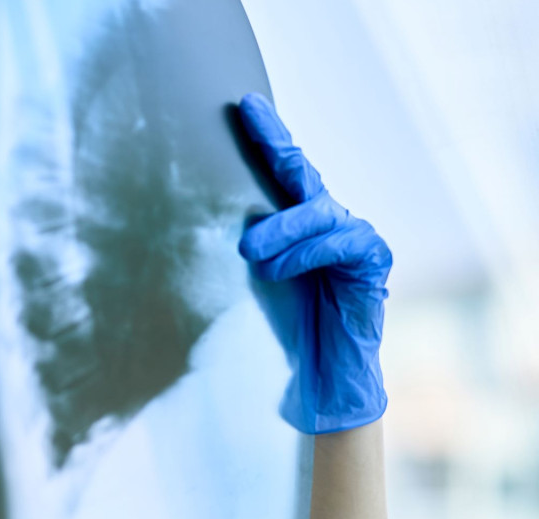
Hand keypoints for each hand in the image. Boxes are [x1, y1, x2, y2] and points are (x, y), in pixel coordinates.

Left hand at [237, 92, 391, 433]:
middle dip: (275, 142)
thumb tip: (175, 229)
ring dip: (280, 229)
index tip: (245, 104)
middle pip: (301, 174)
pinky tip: (279, 267)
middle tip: (247, 114)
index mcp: (296, 225)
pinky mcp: (372, 262)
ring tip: (250, 254)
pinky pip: (342, 241)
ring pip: (317, 211)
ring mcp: (353, 239)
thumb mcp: (241, 286)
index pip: (281, 173)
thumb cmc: (277, 336)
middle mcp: (328, 222)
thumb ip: (229, 255)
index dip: (268, 136)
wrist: (319, 385)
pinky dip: (307, 251)